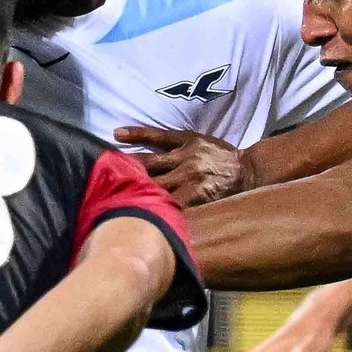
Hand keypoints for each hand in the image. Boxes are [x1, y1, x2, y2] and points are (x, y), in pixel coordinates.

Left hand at [113, 123, 248, 206]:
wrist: (247, 170)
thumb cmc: (220, 154)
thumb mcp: (197, 139)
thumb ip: (171, 140)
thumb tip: (136, 140)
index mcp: (185, 142)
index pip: (155, 137)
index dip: (134, 135)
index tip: (115, 135)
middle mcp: (185, 158)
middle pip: (150, 164)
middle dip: (128, 169)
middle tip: (105, 175)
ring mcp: (190, 178)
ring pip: (157, 185)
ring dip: (137, 191)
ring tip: (116, 199)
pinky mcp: (197, 196)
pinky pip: (172, 204)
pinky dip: (157, 208)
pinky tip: (142, 215)